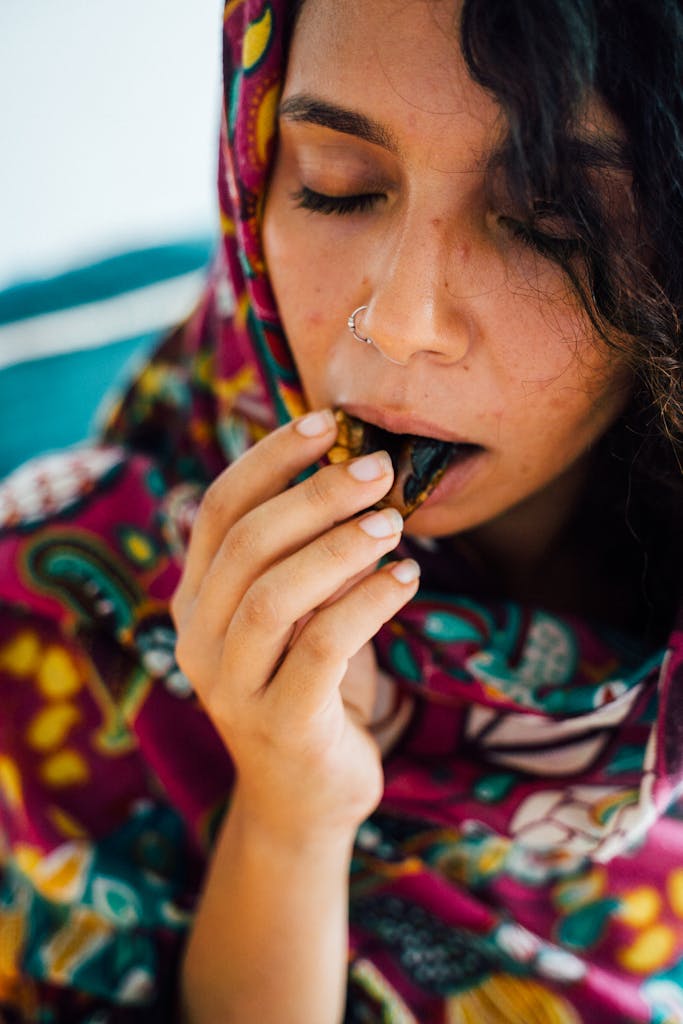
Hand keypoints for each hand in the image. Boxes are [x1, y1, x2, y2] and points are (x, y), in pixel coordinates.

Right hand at [171, 410, 419, 843]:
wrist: (306, 798)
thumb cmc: (311, 688)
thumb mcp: (306, 614)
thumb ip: (313, 558)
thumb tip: (362, 484)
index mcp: (198, 598)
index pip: (220, 509)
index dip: (270, 458)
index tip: (326, 423)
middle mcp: (200, 638)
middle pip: (245, 544)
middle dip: (314, 495)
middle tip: (378, 470)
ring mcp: (232, 686)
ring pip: (273, 596)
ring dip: (337, 547)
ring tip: (393, 522)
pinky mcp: (280, 724)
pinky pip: (321, 649)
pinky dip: (366, 604)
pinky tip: (407, 580)